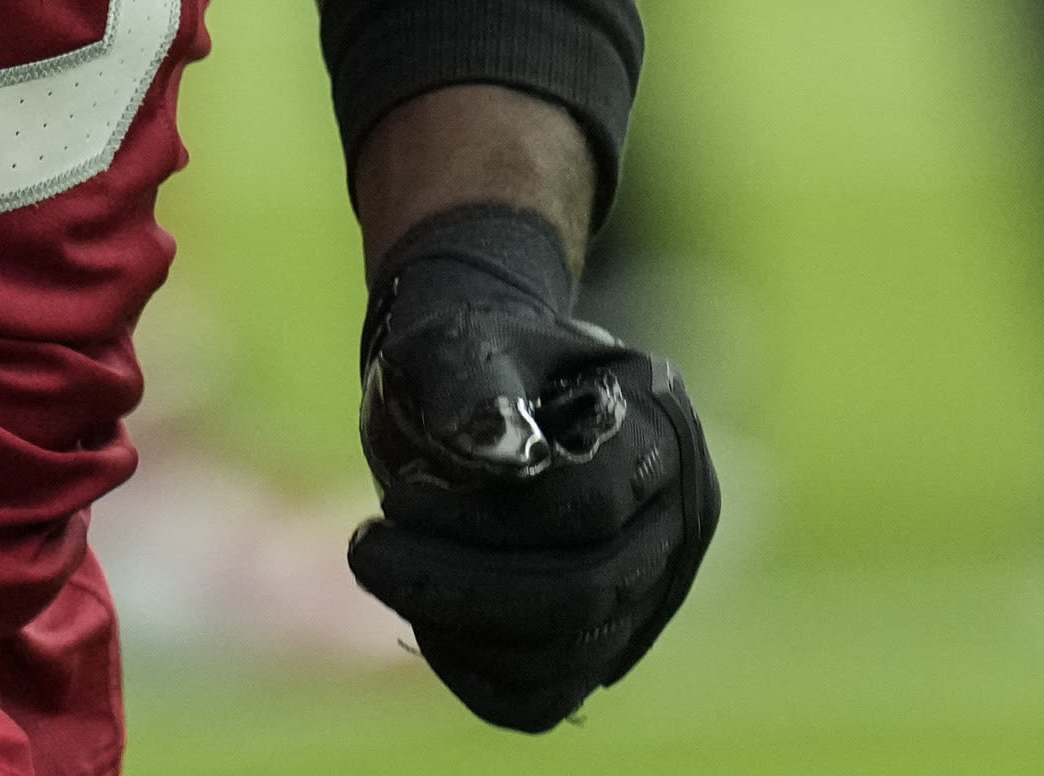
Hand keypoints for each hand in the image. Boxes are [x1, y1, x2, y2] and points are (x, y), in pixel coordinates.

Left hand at [346, 204, 717, 732]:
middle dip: (460, 584)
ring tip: (389, 566)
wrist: (471, 393)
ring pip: (563, 656)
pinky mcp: (605, 646)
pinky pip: (545, 696)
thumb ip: (475, 390)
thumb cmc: (466, 360)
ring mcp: (649, 591)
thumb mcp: (458, 346)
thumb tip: (499, 458)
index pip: (592, 507)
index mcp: (660, 430)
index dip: (487, 516)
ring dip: (456, 626)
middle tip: (366, 548)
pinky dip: (473, 671)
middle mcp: (677, 520)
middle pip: (583, 593)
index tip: (403, 495)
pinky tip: (423, 615)